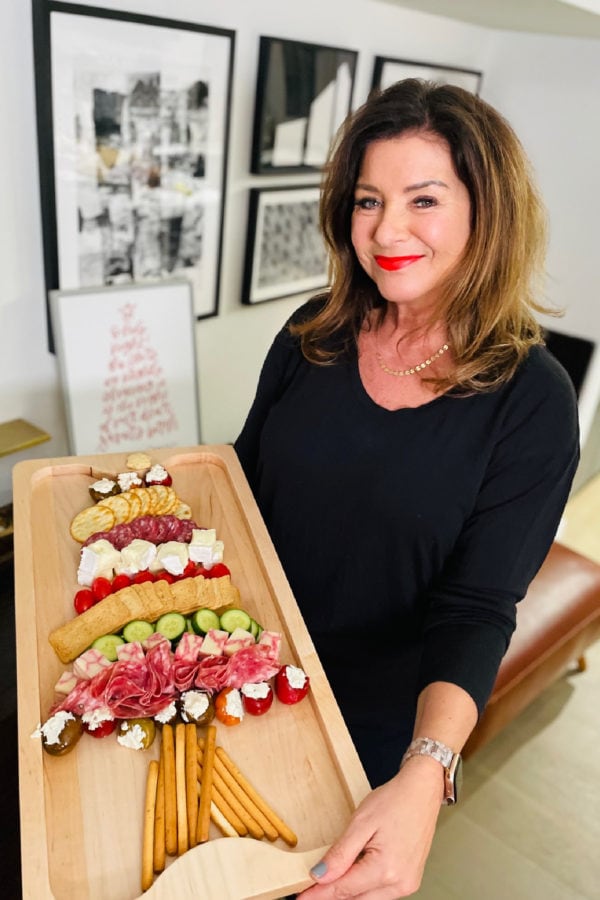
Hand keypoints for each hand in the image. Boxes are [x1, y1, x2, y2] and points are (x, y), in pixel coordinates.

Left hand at [297, 756, 443, 898]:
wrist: (422, 791)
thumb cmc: (395, 800)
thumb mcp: (361, 822)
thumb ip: (341, 853)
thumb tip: (320, 875)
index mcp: (386, 869)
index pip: (343, 889)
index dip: (319, 893)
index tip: (301, 897)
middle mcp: (399, 883)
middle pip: (356, 899)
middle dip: (332, 894)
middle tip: (311, 889)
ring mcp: (406, 884)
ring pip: (368, 899)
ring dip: (349, 890)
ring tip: (333, 876)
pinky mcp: (409, 880)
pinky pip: (381, 892)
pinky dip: (364, 886)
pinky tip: (355, 872)